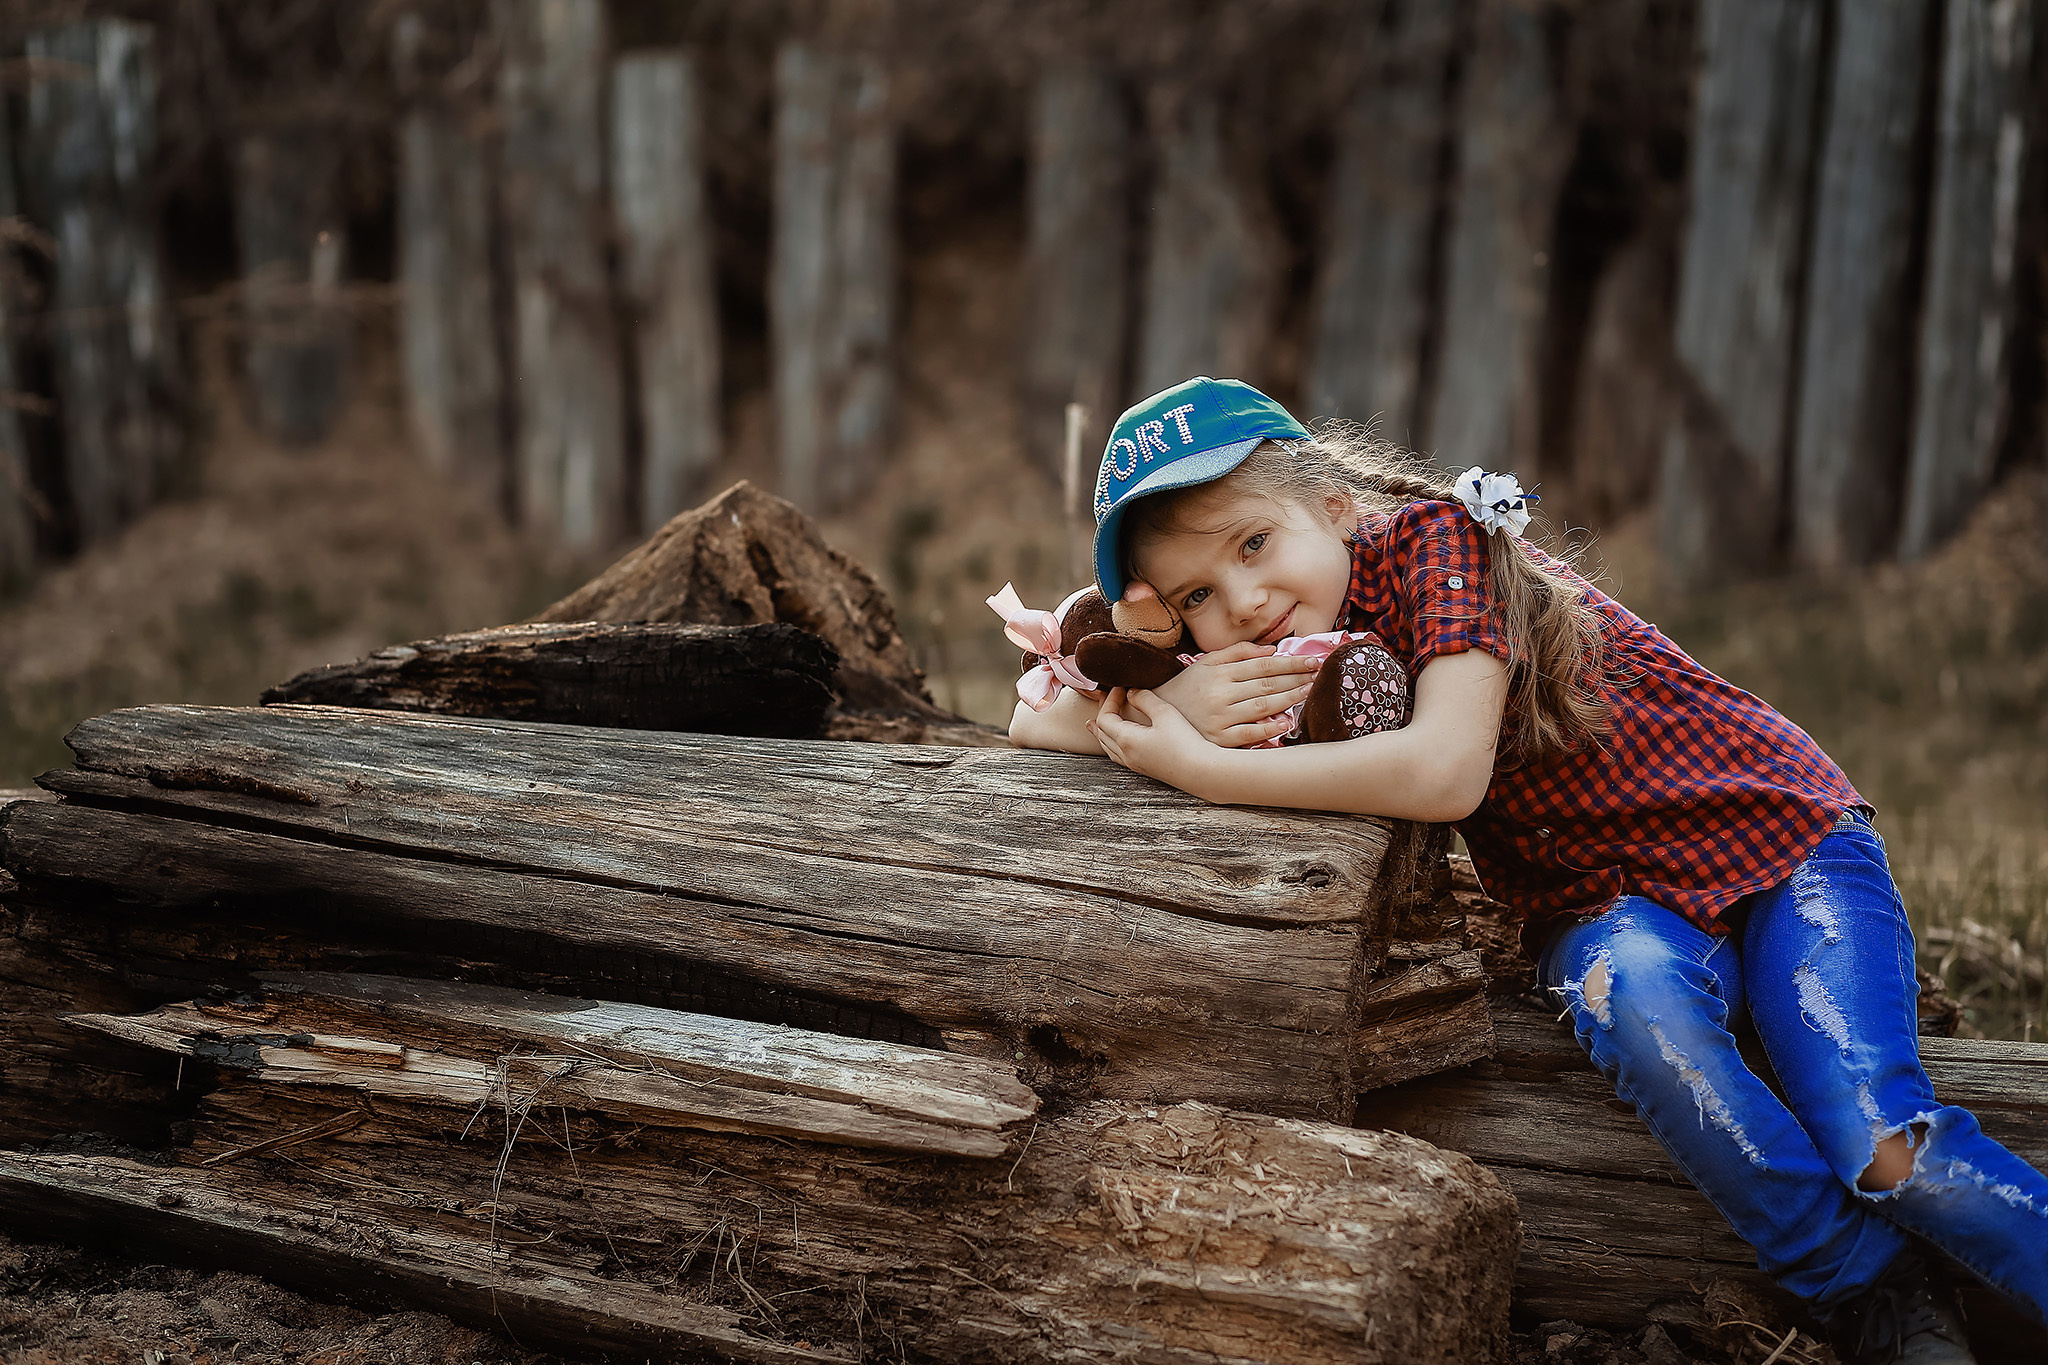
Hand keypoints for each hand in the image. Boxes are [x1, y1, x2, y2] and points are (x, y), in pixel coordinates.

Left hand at [1089, 687, 1215, 791]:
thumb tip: (1131, 692)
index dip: (1109, 700)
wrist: (1201, 772)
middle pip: (1102, 733)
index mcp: (1126, 739)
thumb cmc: (1185, 742)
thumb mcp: (1165, 714)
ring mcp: (1134, 764)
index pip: (1105, 717)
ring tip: (1093, 725)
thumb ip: (1145, 700)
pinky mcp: (1144, 769)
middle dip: (1101, 713)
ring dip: (1100, 732)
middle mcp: (1125, 754)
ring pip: (1107, 747)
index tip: (1120, 687)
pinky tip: (1116, 744)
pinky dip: (1110, 745)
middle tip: (1105, 698)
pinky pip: (1117, 756)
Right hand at [1153, 641, 1320, 747]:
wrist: (1154, 716)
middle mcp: (1220, 694)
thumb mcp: (1206, 663)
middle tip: (1319, 675)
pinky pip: (1249, 733)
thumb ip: (1238, 652)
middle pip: (1267, 684)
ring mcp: (1220, 718)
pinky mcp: (1219, 739)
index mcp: (1219, 672)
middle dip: (1297, 679)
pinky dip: (1269, 728)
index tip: (1312, 661)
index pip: (1263, 665)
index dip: (1290, 663)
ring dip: (1290, 699)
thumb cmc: (1186, 688)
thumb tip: (1271, 650)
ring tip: (1310, 692)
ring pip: (1262, 706)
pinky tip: (1286, 722)